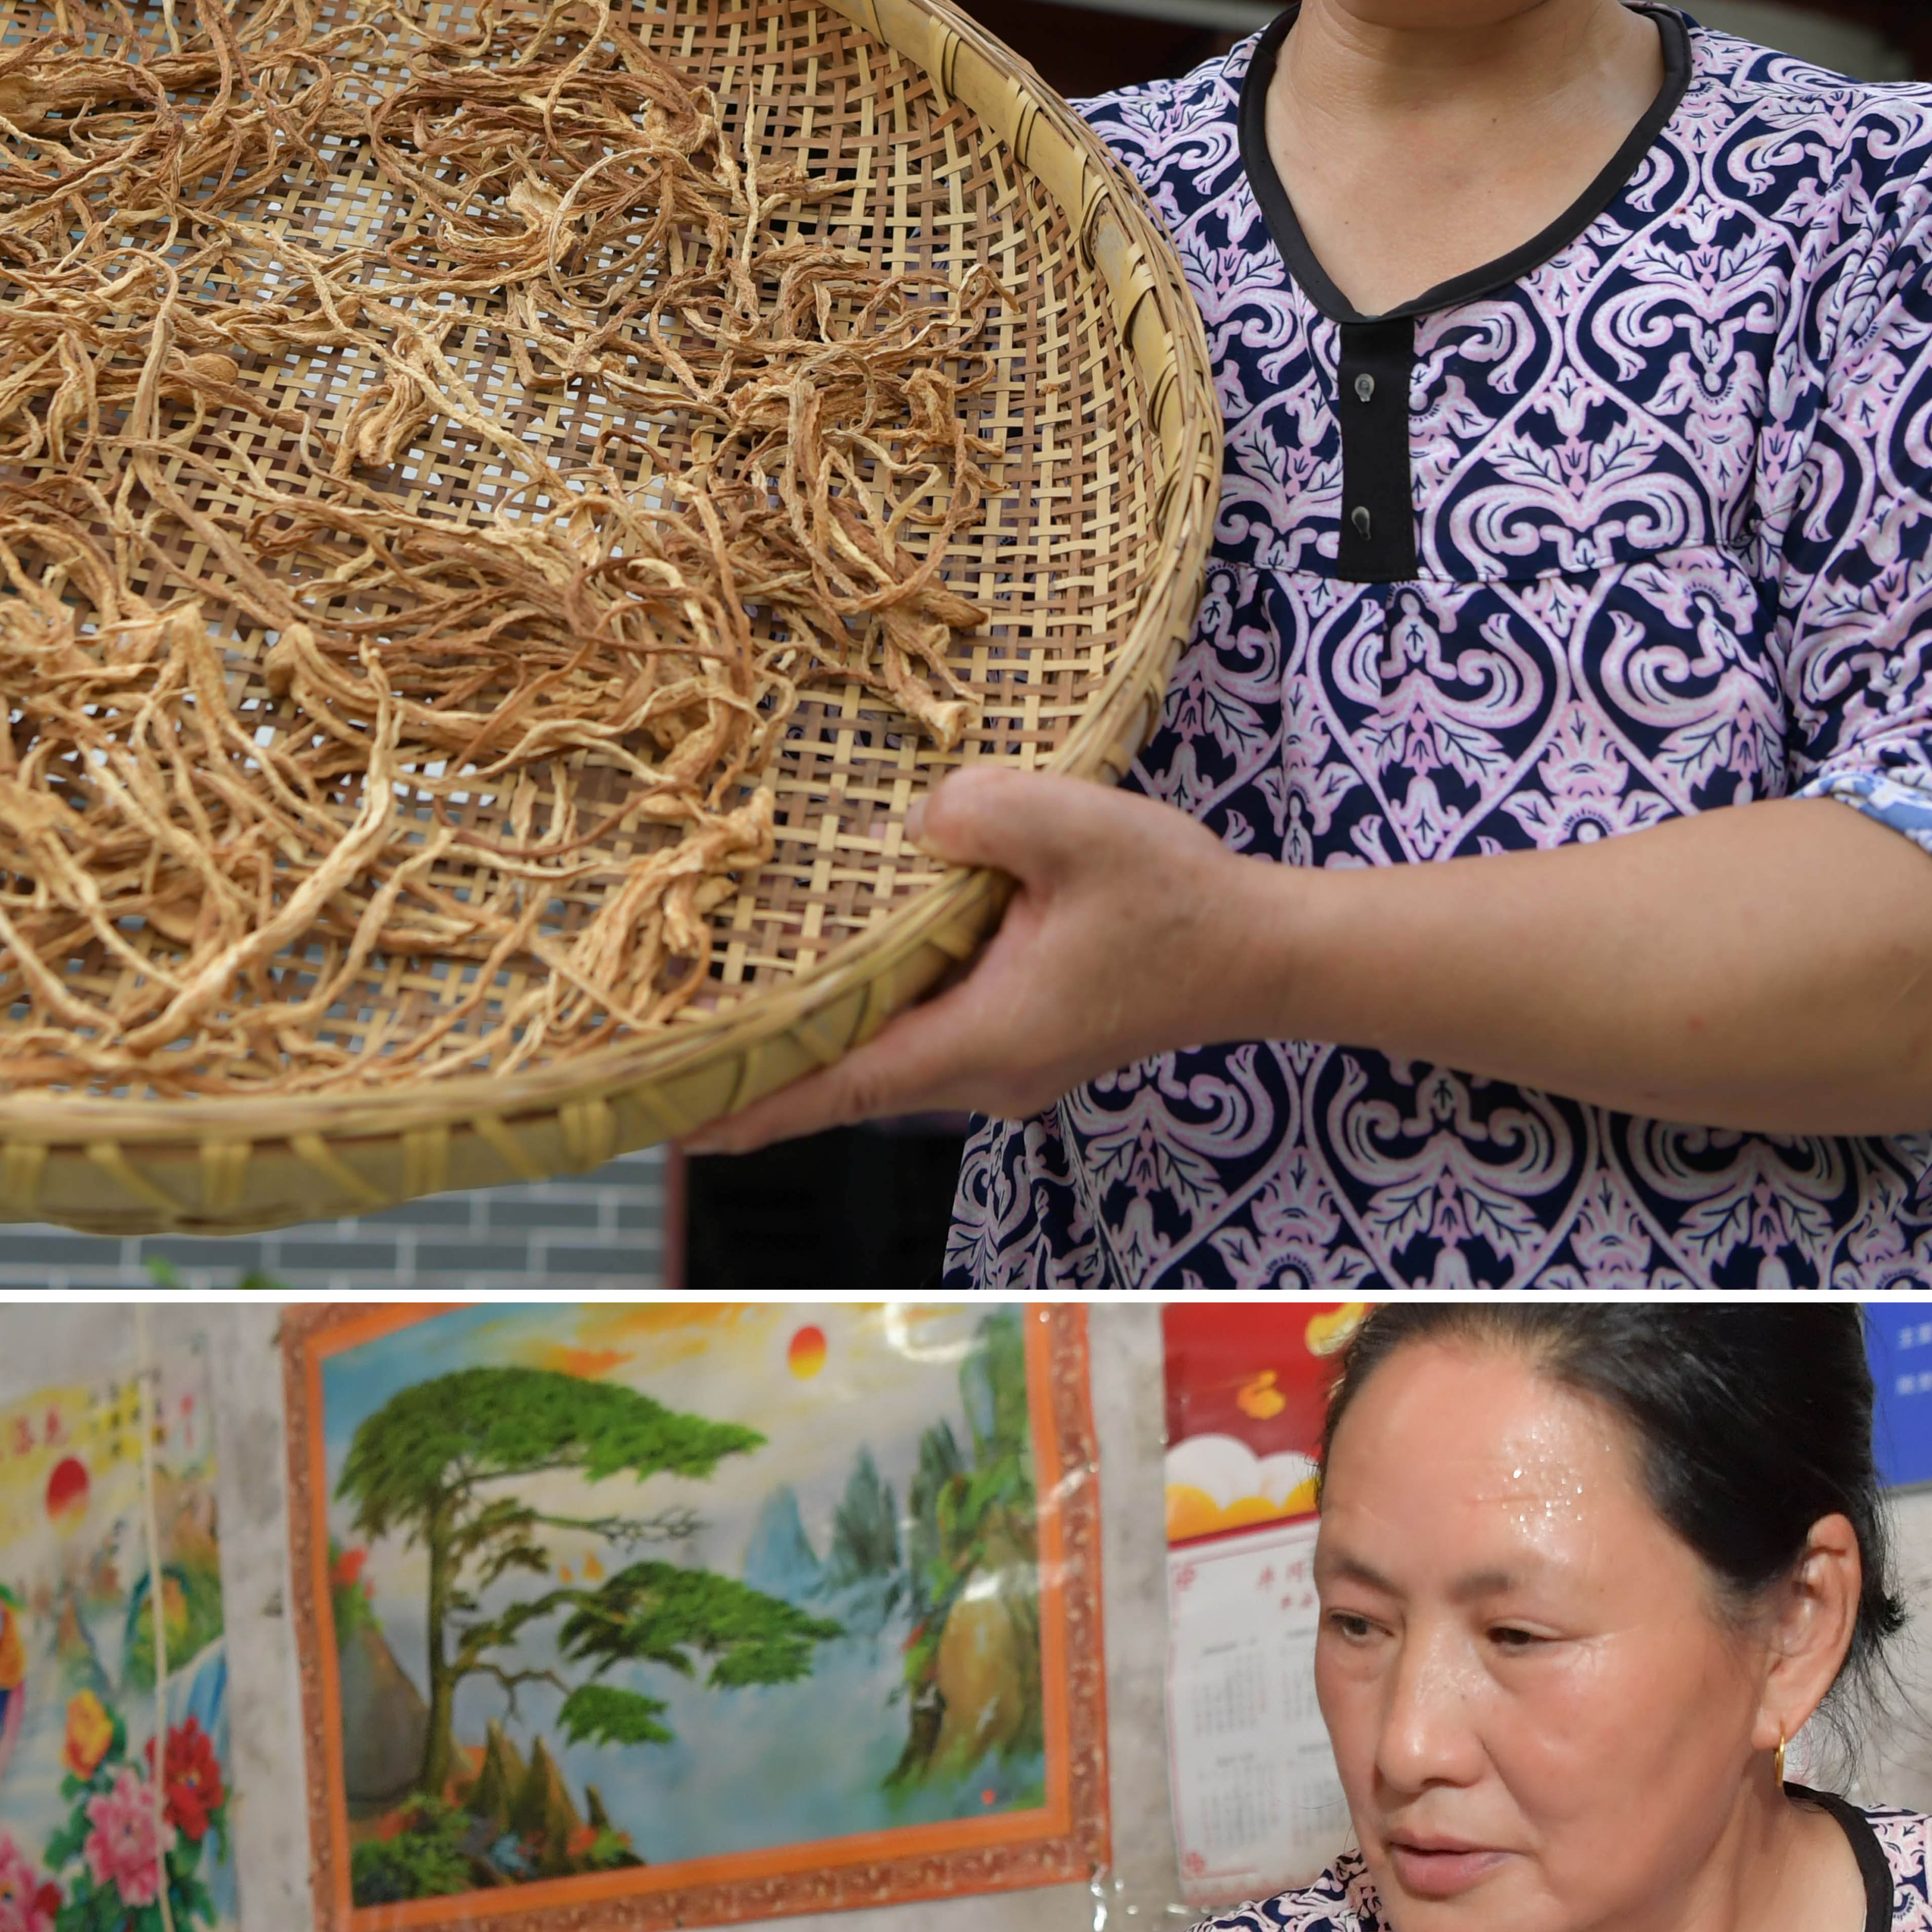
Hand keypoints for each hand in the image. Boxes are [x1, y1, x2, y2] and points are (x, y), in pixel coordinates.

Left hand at [694, 763, 1278, 1154]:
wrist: (1262, 953)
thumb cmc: (1180, 900)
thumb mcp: (1083, 829)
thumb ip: (988, 812)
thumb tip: (919, 817)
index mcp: (983, 1039)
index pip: (842, 1086)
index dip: (755, 1102)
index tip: (674, 1119)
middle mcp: (982, 1075)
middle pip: (848, 1082)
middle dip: (763, 1068)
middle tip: (669, 1050)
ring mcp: (1002, 1067)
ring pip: (884, 1060)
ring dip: (816, 1040)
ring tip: (728, 1010)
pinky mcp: (1021, 1042)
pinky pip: (922, 1035)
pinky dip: (870, 1018)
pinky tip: (832, 978)